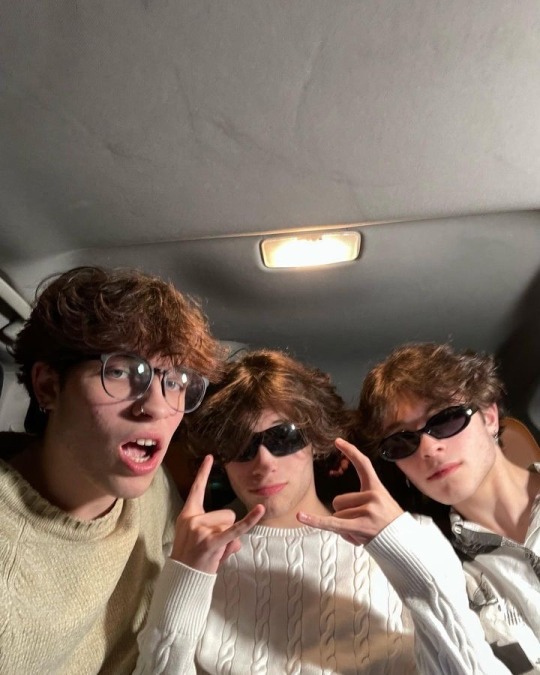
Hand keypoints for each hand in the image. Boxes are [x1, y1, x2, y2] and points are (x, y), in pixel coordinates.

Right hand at [171, 455, 264, 572]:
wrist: (183, 578)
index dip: (203, 473)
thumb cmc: (193, 556)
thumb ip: (214, 528)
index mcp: (188, 514)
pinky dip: (249, 521)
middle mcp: (193, 519)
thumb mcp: (196, 536)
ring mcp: (201, 530)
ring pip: (231, 523)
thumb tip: (235, 538)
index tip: (210, 456)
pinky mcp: (211, 542)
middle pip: (226, 513)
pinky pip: (235, 530)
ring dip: (229, 539)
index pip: (196, 489)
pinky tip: (260, 510)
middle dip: (226, 530)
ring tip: (216, 552)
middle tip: (212, 545)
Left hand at [297, 438, 402, 544]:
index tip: (337, 441)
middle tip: (362, 525)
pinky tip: (300, 516)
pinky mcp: (361, 526)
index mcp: (377, 488)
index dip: (350, 452)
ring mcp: (368, 511)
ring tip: (362, 534)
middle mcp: (373, 496)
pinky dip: (315, 521)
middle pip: (339, 501)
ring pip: (337, 516)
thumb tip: (337, 509)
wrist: (406, 545)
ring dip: (344, 528)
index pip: (363, 465)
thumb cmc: (389, 527)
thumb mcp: (381, 506)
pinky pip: (332, 523)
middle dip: (344, 515)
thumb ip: (362, 501)